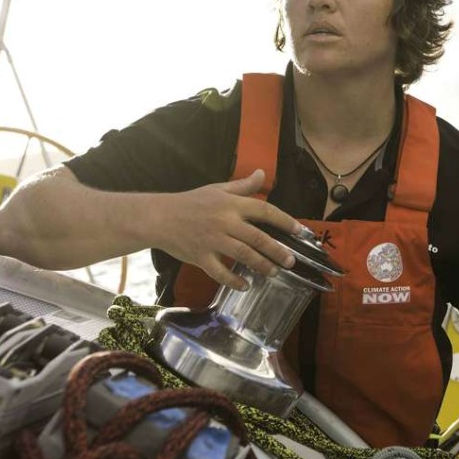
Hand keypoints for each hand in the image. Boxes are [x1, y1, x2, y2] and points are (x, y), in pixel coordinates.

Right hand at [153, 169, 303, 289]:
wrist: (158, 217)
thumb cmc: (190, 202)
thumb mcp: (217, 189)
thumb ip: (242, 185)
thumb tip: (262, 174)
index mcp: (231, 204)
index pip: (264, 211)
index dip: (285, 221)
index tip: (300, 231)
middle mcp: (225, 222)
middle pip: (257, 237)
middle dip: (277, 250)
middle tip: (291, 261)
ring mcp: (212, 240)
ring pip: (243, 255)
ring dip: (261, 265)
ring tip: (274, 272)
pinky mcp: (200, 257)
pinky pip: (220, 272)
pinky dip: (233, 280)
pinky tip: (245, 285)